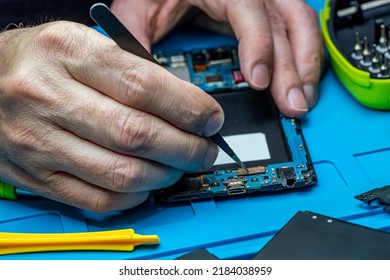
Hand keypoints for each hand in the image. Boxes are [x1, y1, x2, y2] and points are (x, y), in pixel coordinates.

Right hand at [0, 21, 222, 211]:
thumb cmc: (45, 61)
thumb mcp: (87, 44)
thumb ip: (137, 72)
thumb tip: (188, 108)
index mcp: (67, 51)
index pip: (143, 85)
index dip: (188, 107)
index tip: (210, 118)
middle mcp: (47, 95)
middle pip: (136, 134)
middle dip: (186, 148)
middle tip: (205, 149)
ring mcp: (39, 141)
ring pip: (122, 173)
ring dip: (166, 175)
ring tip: (181, 166)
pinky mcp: (37, 175)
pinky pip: (99, 199)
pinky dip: (135, 196)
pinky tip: (146, 183)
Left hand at [111, 0, 323, 117]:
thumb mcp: (139, 11)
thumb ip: (140, 42)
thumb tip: (142, 85)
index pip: (250, 10)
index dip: (258, 45)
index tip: (259, 80)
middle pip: (286, 21)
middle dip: (293, 68)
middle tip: (292, 106)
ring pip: (301, 24)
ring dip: (306, 64)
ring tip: (302, 100)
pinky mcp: (268, 11)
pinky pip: (297, 28)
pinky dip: (304, 56)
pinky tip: (301, 81)